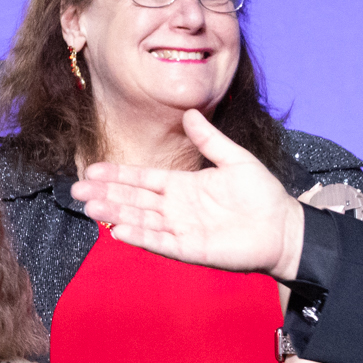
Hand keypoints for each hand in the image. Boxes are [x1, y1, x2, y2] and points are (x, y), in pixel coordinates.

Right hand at [74, 110, 304, 278]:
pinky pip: (163, 243)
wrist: (285, 227)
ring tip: (91, 207)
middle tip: (77, 189)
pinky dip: (143, 237)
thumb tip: (189, 113)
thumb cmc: (262, 195)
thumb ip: (210, 140)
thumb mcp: (236, 160)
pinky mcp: (193, 250)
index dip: (118, 175)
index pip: (143, 179)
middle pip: (135, 200)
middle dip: (107, 194)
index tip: (91, 169)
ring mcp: (183, 230)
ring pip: (142, 221)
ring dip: (117, 215)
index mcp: (183, 186)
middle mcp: (177, 208)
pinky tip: (121, 230)